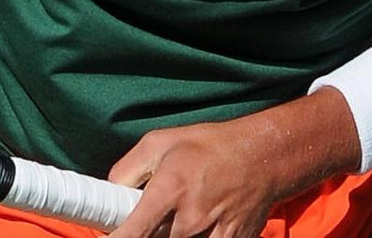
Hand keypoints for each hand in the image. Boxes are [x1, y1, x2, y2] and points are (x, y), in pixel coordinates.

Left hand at [103, 92, 356, 237]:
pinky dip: (196, 235)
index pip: (132, 234)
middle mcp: (191, 219)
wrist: (263, 156)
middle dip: (148, 231)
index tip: (110, 236)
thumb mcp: (159, 142)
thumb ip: (126, 170)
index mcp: (170, 190)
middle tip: (156, 212)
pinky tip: (201, 221)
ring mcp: (215, 236)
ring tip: (178, 214)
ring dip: (171, 234)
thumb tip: (108, 196)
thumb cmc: (207, 146)